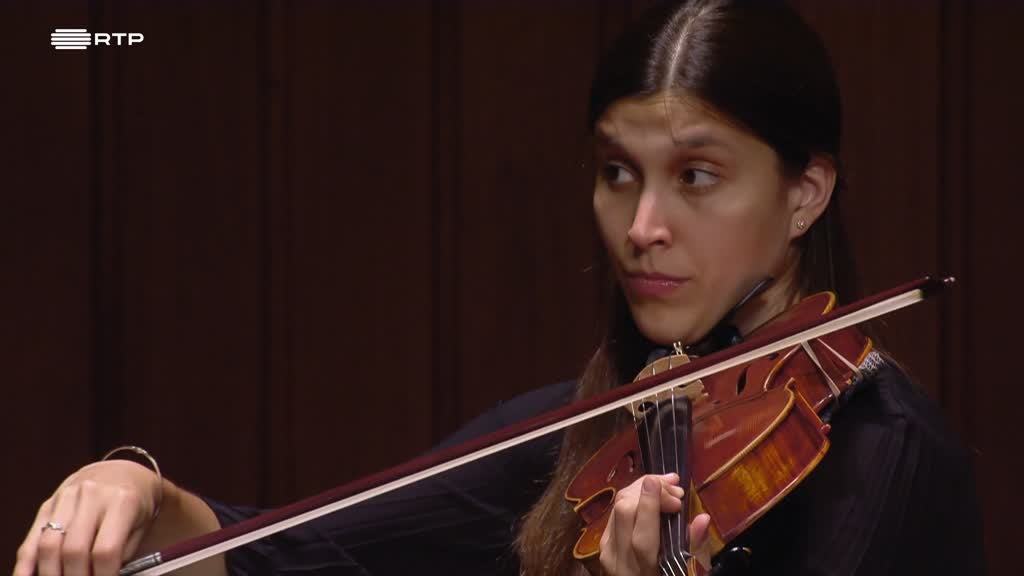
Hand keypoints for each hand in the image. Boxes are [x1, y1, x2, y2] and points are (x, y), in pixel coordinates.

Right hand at [14, 460, 161, 575]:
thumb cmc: (133, 504)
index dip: (103, 575)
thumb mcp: (140, 525)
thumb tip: (101, 575)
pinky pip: (32, 539)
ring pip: (49, 545)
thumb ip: (121, 552)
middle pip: (74, 550)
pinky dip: (27, 564)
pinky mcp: (47, 504)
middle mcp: (92, 495)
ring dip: (52, 573)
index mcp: (122, 501)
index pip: (105, 550)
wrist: (119, 473)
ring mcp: (66, 498)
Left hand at [598, 473, 711, 575]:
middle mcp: (619, 560)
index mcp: (644, 572)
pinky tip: (650, 495)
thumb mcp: (685, 573)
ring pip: (617, 506)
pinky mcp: (604, 543)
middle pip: (624, 511)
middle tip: (676, 489)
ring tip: (666, 486)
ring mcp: (607, 551)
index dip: (652, 503)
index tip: (671, 484)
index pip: (641, 534)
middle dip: (650, 490)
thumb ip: (693, 548)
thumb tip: (703, 518)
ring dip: (641, 489)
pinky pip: (615, 512)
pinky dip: (633, 498)